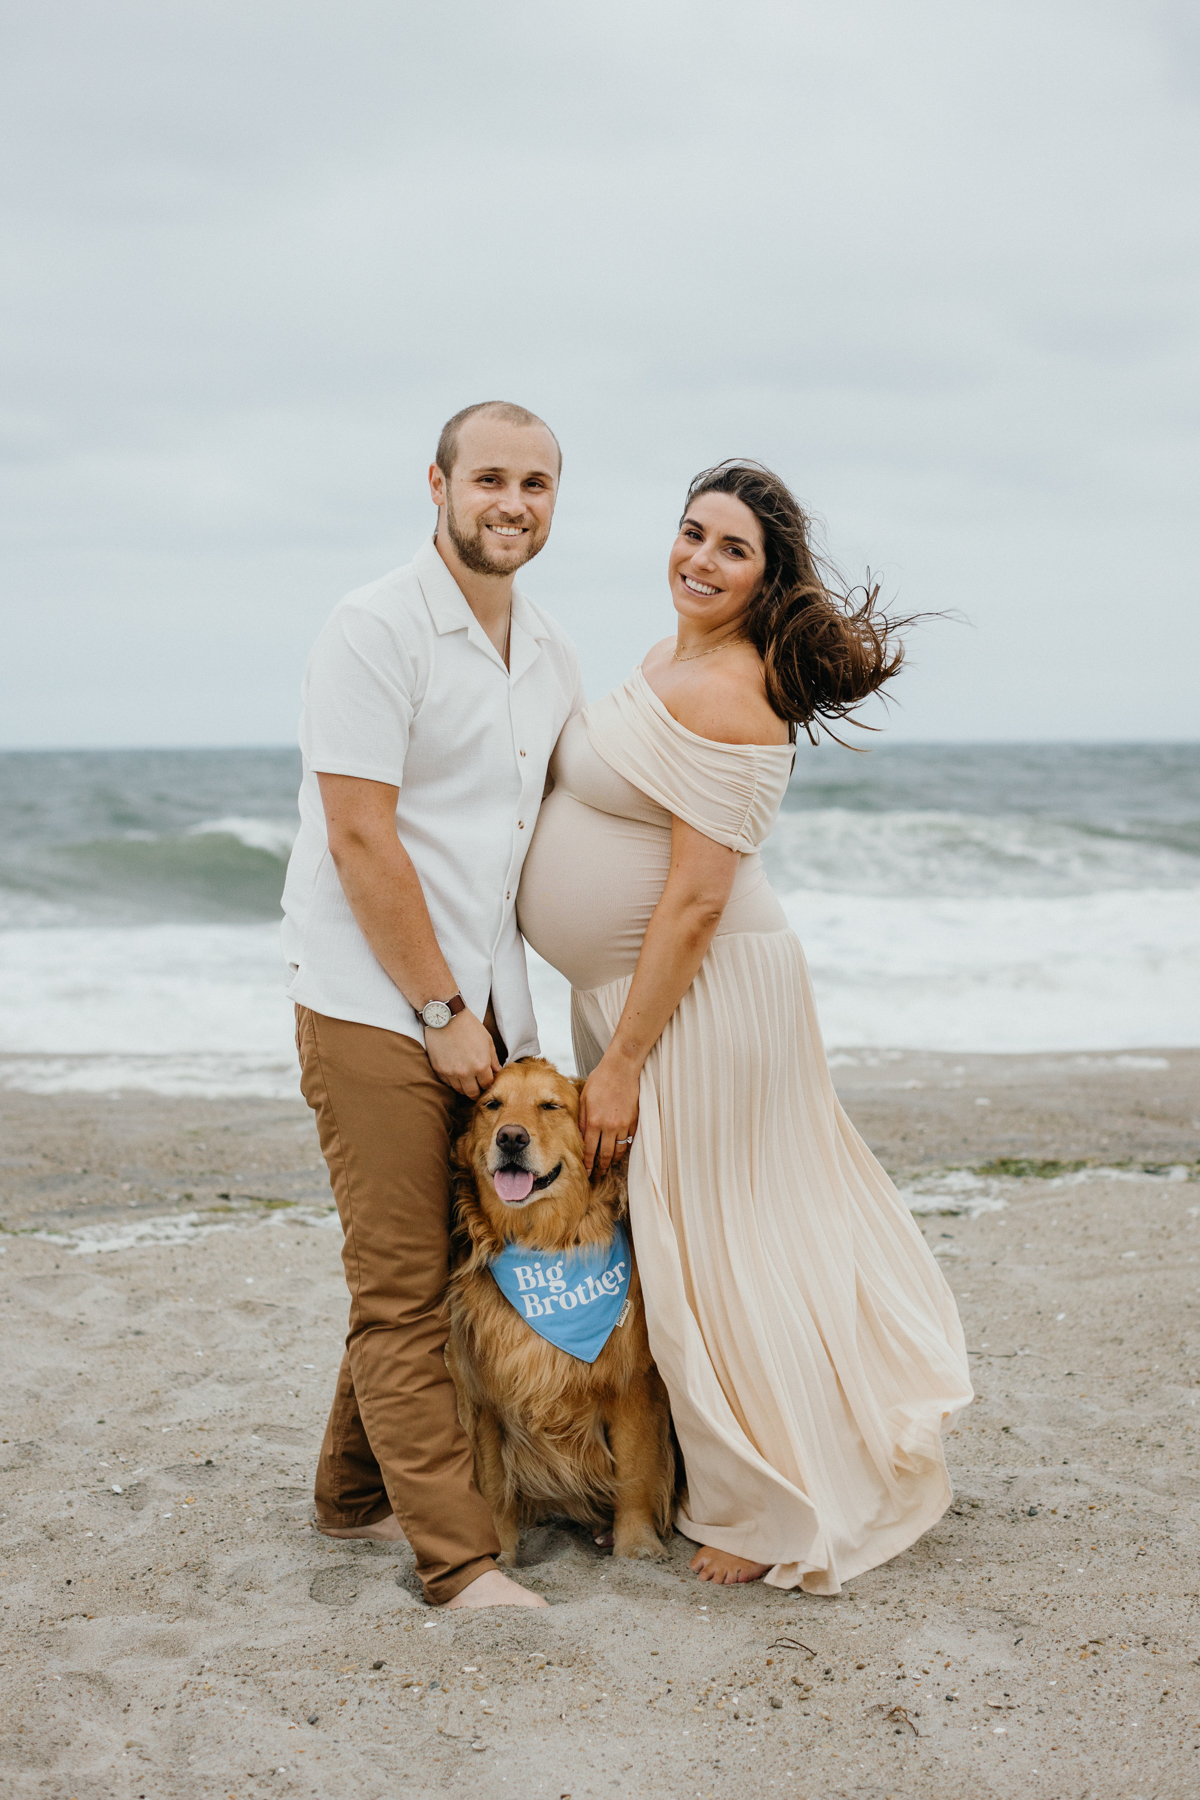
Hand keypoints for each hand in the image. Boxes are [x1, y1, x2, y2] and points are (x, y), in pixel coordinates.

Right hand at [424, 1009, 500, 1096]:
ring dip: (464, 1087)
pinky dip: (452, 1081)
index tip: (486, 1081)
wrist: (446, 1017)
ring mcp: (450, 1073)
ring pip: (459, 1090)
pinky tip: (455, 1073)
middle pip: (473, 1093)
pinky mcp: (439, 1070)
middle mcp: (466, 1073)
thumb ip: (493, 1059)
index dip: (488, 1084)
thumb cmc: (469, 1026)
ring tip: (466, 1080)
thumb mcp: (487, 1041)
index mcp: (481, 1066)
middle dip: (477, 1091)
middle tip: (477, 1087)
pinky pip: (447, 1083)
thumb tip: (497, 1072)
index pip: (487, 1085)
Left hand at [579, 1054, 639, 1175]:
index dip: (589, 1164)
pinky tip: (621, 1148)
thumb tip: (580, 1138)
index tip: (588, 1173)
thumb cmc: (600, 1080)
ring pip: (620, 1150)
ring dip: (614, 1159)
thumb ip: (581, 1120)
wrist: (621, 1068)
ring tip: (609, 1164)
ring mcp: (624, 1124)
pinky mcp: (634, 1120)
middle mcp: (609, 1126)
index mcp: (593, 1122)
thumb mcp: (584, 1099)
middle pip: (606, 1155)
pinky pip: (630, 1139)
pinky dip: (625, 1146)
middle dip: (602, 1167)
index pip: (590, 1151)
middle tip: (599, 1174)